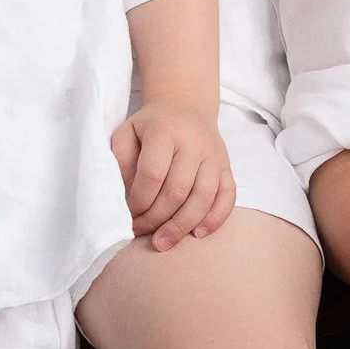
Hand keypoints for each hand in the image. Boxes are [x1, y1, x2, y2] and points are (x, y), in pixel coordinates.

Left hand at [109, 99, 234, 251]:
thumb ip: (121, 161)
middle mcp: (194, 142)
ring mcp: (214, 155)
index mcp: (165, 131)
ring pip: (203, 197)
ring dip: (181, 225)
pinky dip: (216, 218)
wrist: (185, 105)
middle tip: (140, 232)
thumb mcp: (126, 132)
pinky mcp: (227, 166)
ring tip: (162, 243)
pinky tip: (198, 234)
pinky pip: (228, 195)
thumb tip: (126, 196)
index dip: (139, 201)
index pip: (153, 174)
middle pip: (177, 190)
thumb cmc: (151, 126)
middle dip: (155, 219)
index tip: (128, 214)